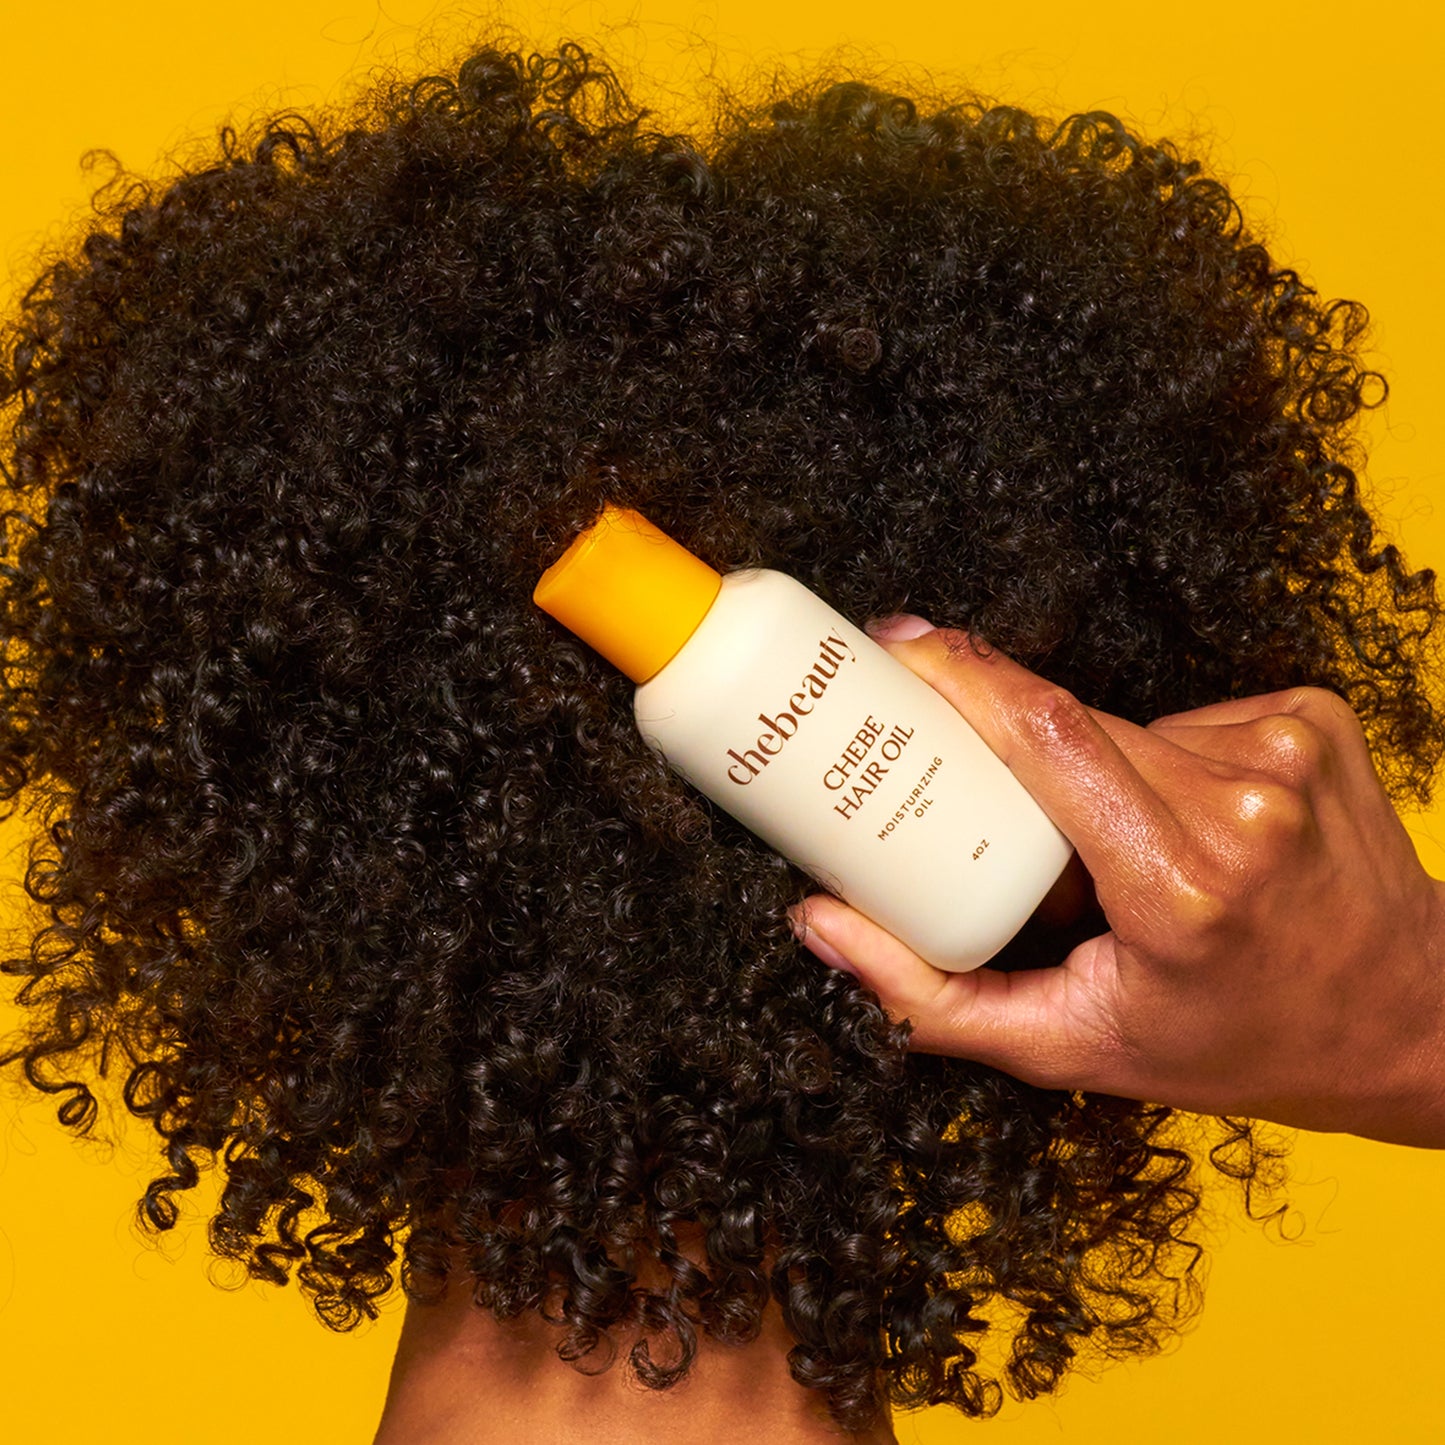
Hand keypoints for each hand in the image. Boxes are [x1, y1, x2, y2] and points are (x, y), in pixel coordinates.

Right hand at [793, 619, 1444, 1146]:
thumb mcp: (1076, 1045)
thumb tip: (820, 925)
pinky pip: (1186, 718)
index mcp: (1182, 887)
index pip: (1048, 738)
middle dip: (1011, 746)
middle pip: (1073, 725)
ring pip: (1128, 722)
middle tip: (983, 792)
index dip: (963, 678)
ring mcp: (1287, 752)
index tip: (899, 649)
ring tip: (1121, 848)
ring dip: (1094, 768)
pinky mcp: (1313, 720)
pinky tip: (1188, 822)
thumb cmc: (1240, 1042)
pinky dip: (1160, 760)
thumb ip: (932, 999)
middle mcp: (1244, 805)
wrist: (1409, 1017)